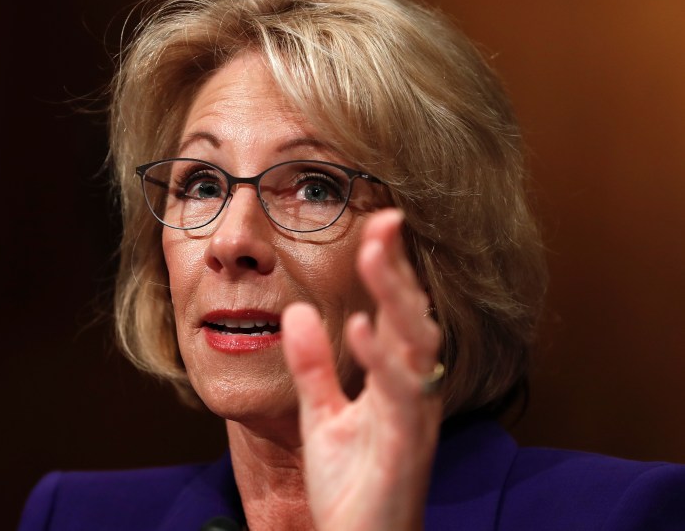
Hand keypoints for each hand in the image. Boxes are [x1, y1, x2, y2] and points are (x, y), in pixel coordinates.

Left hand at [282, 208, 441, 530]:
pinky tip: (363, 329)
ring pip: (414, 349)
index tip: (376, 224)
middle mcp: (412, 396)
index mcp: (395, 384)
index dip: (389, 270)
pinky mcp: (404, 451)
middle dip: (398, 270)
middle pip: (413, 320)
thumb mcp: (324, 416)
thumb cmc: (351, 489)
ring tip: (376, 256)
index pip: (397, 314)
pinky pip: (399, 400)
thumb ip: (313, 366)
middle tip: (385, 221)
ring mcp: (412, 421)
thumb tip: (296, 313)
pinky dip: (382, 361)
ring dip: (396, 300)